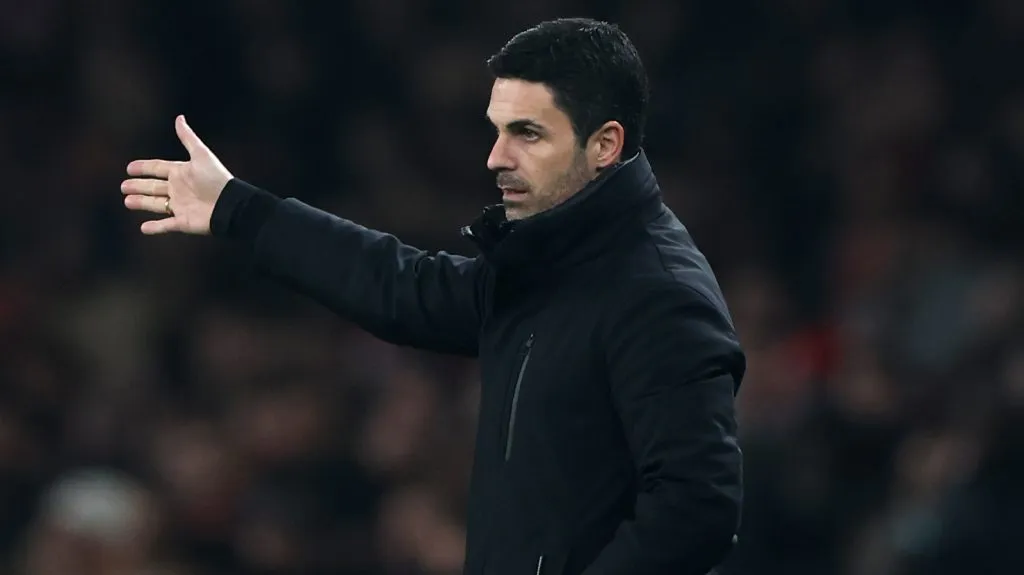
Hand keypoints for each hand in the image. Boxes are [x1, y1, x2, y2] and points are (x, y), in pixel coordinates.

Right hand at [122, 115, 232, 234]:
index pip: (158, 168)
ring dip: (142, 203)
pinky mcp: (183, 222)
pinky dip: (155, 228)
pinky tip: (143, 228)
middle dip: (139, 187)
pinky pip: (166, 225)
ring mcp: (180, 206)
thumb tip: (179, 117)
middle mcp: (179, 189)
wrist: (230, 204)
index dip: (144, 168)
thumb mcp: (201, 155)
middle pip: (154, 187)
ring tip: (127, 201)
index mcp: (181, 173)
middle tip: (123, 186)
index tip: (129, 168)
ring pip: (156, 205)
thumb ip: (188, 138)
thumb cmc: (216, 179)